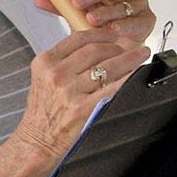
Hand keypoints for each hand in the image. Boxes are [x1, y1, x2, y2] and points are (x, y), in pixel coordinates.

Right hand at [9, 28, 147, 162]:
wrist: (36, 142)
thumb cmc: (42, 113)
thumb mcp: (44, 79)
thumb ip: (64, 61)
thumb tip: (100, 46)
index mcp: (45, 62)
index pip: (79, 38)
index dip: (103, 34)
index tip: (116, 35)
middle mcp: (56, 74)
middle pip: (97, 49)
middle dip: (121, 45)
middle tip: (134, 45)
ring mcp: (69, 91)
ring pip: (108, 66)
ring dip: (130, 58)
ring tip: (141, 55)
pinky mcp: (82, 108)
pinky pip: (112, 87)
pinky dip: (127, 78)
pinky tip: (135, 74)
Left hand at [35, 0, 156, 45]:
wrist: (118, 49)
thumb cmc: (98, 27)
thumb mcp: (76, 15)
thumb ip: (59, 6)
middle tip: (76, 2)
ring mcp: (137, 3)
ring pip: (122, 3)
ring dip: (106, 11)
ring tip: (91, 19)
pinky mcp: (147, 20)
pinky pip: (137, 21)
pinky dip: (124, 25)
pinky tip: (113, 29)